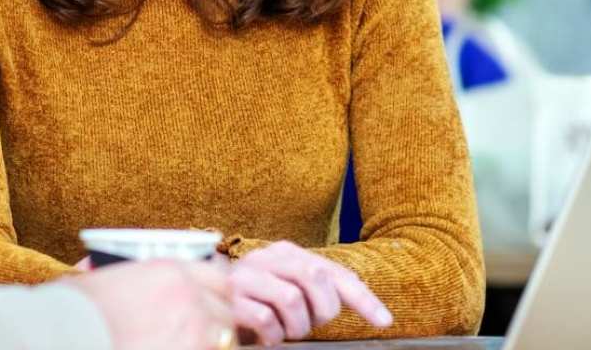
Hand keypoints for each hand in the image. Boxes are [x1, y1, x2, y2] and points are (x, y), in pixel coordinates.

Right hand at [71, 259, 234, 349]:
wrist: (68, 335)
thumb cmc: (78, 307)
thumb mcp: (98, 277)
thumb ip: (112, 268)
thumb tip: (95, 264)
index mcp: (171, 271)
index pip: (219, 277)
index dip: (216, 291)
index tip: (211, 300)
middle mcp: (189, 299)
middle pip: (225, 310)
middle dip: (217, 320)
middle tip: (203, 330)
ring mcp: (193, 334)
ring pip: (224, 340)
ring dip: (211, 342)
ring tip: (191, 343)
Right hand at [229, 240, 391, 344]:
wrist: (205, 300)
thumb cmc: (258, 300)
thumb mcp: (291, 290)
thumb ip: (318, 289)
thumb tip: (367, 305)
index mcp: (286, 253)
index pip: (333, 272)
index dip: (362, 297)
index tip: (385, 320)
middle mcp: (267, 258)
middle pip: (315, 277)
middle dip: (322, 310)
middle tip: (310, 323)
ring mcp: (247, 276)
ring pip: (292, 300)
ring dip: (295, 326)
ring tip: (285, 331)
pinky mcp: (230, 299)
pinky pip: (266, 319)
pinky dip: (273, 336)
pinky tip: (267, 336)